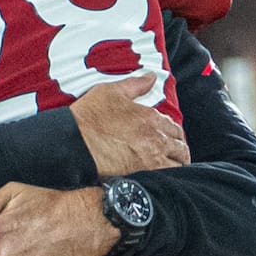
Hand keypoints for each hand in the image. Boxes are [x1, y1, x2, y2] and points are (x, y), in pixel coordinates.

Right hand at [69, 74, 188, 176]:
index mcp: (150, 117)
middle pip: (180, 146)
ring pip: (178, 164)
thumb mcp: (111, 92)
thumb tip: (152, 77)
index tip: (171, 138)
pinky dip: (170, 178)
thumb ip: (135, 84)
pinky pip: (168, 177)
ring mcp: (152, 157)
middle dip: (180, 150)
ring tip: (172, 168)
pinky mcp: (144, 173)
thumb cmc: (89, 116)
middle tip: (175, 155)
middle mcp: (156, 137)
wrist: (75, 142)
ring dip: (177, 164)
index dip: (174, 133)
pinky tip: (164, 179)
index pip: (174, 127)